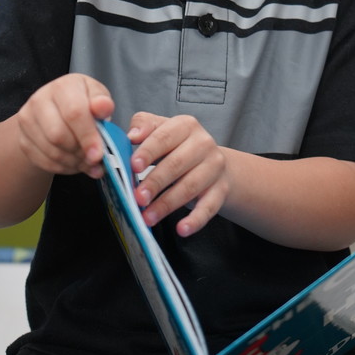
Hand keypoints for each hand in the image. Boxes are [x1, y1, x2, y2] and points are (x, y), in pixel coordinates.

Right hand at [17, 74, 113, 178]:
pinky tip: (74, 163)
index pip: (74, 113)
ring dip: (73, 162)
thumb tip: (104, 107)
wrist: (56, 109)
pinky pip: (43, 162)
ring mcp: (27, 120)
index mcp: (62, 87)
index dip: (88, 136)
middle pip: (58, 135)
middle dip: (79, 152)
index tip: (98, 154)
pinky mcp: (22, 139)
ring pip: (51, 151)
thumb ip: (103, 103)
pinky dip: (63, 168)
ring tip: (86, 161)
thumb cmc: (82, 101)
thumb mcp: (97, 96)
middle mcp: (40, 100)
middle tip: (94, 158)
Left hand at [127, 113, 228, 237]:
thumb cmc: (178, 147)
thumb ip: (144, 126)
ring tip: (148, 217)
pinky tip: (181, 229)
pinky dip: (195, 220)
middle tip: (138, 198)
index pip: (165, 136)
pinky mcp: (221, 189)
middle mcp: (204, 143)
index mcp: (186, 125)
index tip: (134, 166)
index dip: (148, 151)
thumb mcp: (162, 130)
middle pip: (177, 163)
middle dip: (155, 182)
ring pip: (190, 187)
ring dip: (167, 204)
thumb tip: (132, 134)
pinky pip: (209, 207)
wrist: (213, 162)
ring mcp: (215, 167)